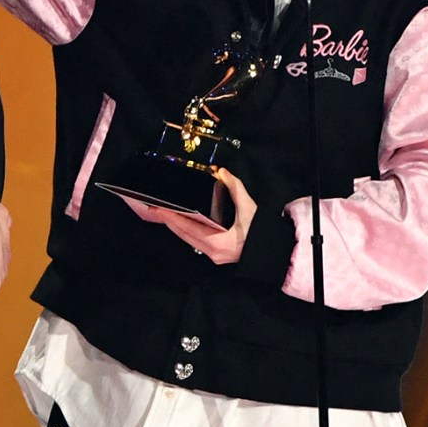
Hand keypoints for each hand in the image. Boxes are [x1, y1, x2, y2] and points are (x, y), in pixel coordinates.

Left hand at [125, 167, 256, 264]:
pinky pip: (194, 241)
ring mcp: (213, 255)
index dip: (172, 218)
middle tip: (153, 208)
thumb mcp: (249, 208)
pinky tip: (179, 221)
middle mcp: (212, 252)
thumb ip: (234, 187)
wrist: (274, 251)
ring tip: (162, 213)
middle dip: (168, 221)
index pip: (188, 228)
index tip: (159, 209)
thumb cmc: (262, 231)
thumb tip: (220, 171)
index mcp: (218, 242)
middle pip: (184, 235)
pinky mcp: (215, 254)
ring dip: (175, 226)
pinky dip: (185, 230)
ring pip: (187, 239)